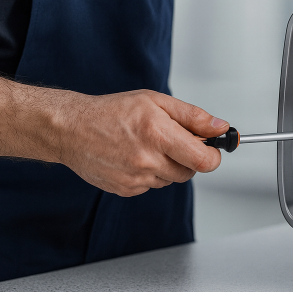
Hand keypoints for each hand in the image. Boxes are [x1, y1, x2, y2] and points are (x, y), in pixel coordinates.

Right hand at [55, 90, 228, 196]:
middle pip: (190, 171)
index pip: (204, 160)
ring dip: (167, 165)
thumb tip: (220, 127)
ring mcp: (136, 179)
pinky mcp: (126, 190)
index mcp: (158, 134)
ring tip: (147, 145)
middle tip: (171, 139)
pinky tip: (134, 157)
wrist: (72, 129)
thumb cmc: (112, 112)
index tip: (211, 149)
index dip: (213, 155)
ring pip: (171, 179)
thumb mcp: (156, 101)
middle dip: (188, 157)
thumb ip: (193, 116)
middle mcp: (147, 160)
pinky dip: (150, 174)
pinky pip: (152, 185)